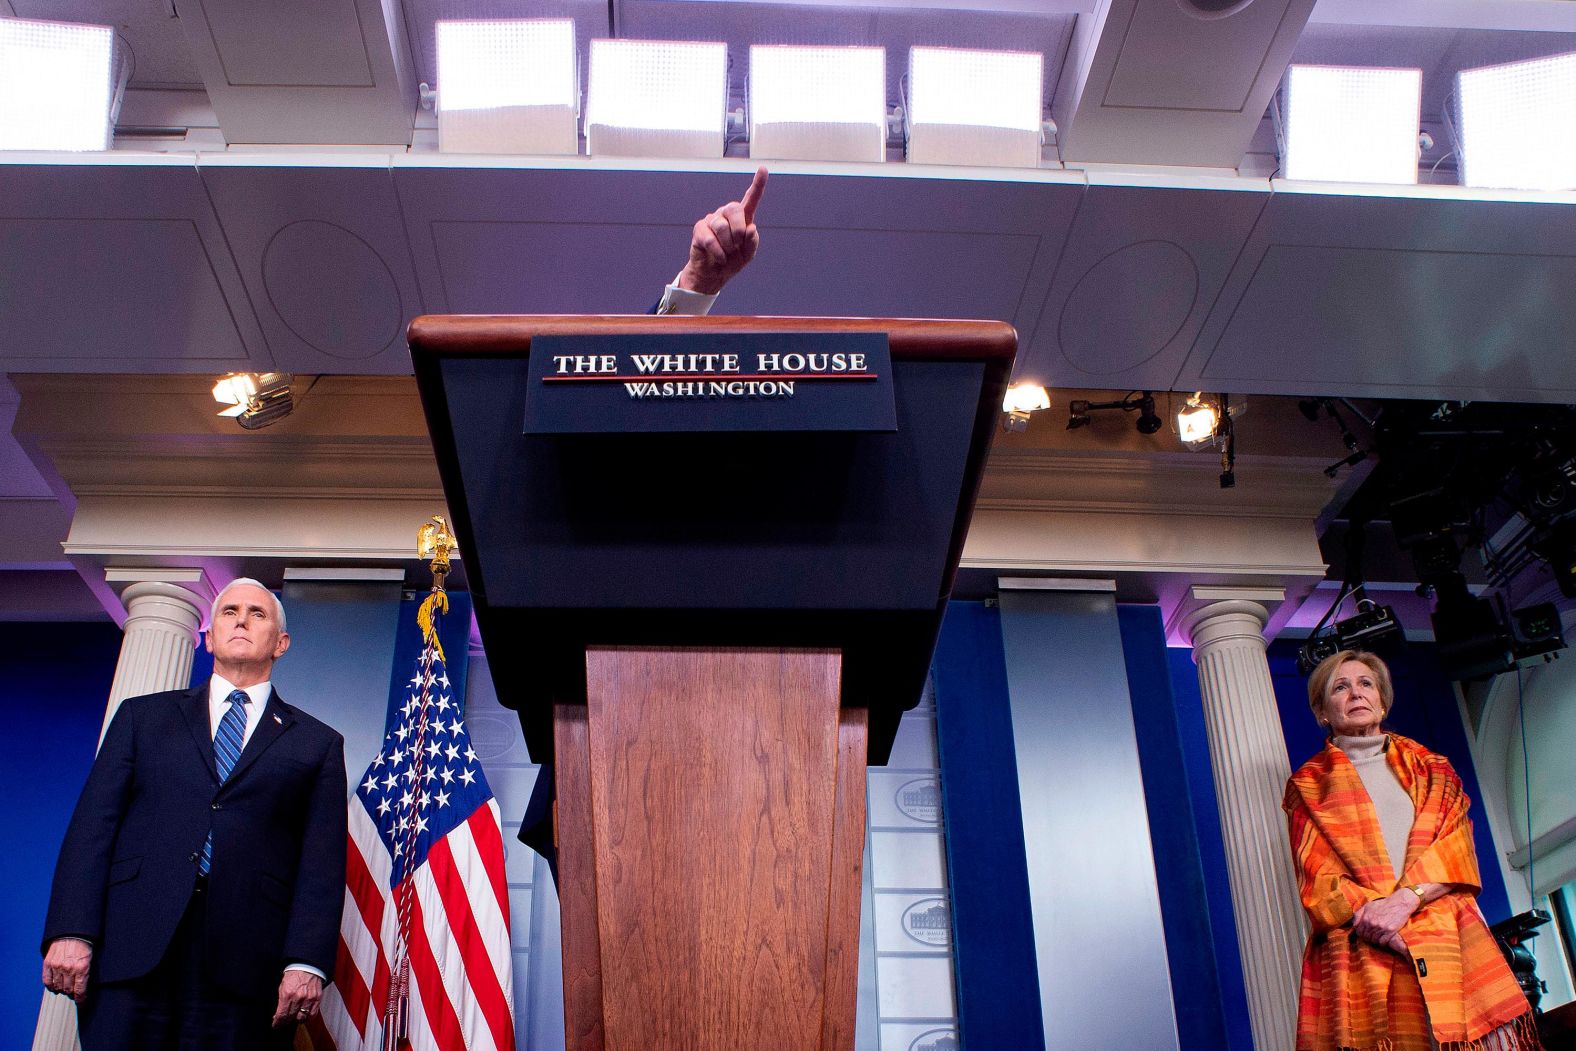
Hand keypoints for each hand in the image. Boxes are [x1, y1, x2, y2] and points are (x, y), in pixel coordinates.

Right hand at [42, 938, 91, 1001]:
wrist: (72, 932)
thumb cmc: (84, 945)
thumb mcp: (90, 958)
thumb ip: (86, 972)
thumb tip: (84, 987)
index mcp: (82, 967)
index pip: (80, 990)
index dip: (81, 999)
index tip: (81, 1003)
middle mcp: (69, 969)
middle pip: (68, 989)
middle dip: (71, 992)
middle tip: (73, 992)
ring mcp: (57, 966)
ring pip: (58, 986)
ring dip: (62, 989)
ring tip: (65, 987)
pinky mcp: (48, 963)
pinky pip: (47, 980)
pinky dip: (50, 986)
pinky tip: (54, 986)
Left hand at [273, 970, 323, 1026]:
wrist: (307, 965)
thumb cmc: (294, 974)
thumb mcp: (282, 986)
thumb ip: (281, 1001)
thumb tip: (278, 1013)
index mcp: (287, 994)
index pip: (281, 1015)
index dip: (277, 1022)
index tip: (276, 1025)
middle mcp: (298, 997)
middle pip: (291, 1017)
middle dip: (286, 1021)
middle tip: (284, 1022)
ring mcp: (309, 998)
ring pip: (302, 1018)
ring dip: (297, 1020)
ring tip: (294, 1018)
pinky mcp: (317, 998)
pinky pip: (313, 1014)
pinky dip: (308, 1017)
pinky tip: (305, 1017)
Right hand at [676, 167, 767, 294]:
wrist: (713, 274)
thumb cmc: (732, 260)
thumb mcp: (748, 254)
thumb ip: (752, 242)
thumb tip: (751, 228)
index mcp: (742, 218)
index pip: (751, 198)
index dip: (758, 184)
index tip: (763, 169)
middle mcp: (726, 214)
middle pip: (734, 209)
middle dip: (739, 230)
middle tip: (737, 245)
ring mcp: (712, 220)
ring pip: (721, 226)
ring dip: (728, 245)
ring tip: (727, 252)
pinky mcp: (700, 229)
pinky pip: (710, 238)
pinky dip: (719, 252)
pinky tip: (720, 257)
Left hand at [1352, 889, 1418, 954]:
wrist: (1400, 903)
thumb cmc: (1384, 904)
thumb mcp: (1368, 906)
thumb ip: (1359, 914)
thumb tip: (1353, 924)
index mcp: (1366, 917)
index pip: (1359, 932)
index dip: (1362, 934)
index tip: (1366, 934)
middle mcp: (1372, 923)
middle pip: (1366, 937)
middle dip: (1369, 938)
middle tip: (1373, 937)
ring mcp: (1381, 928)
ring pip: (1374, 940)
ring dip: (1376, 941)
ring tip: (1379, 938)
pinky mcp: (1390, 931)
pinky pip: (1383, 942)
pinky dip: (1383, 943)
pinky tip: (1384, 939)